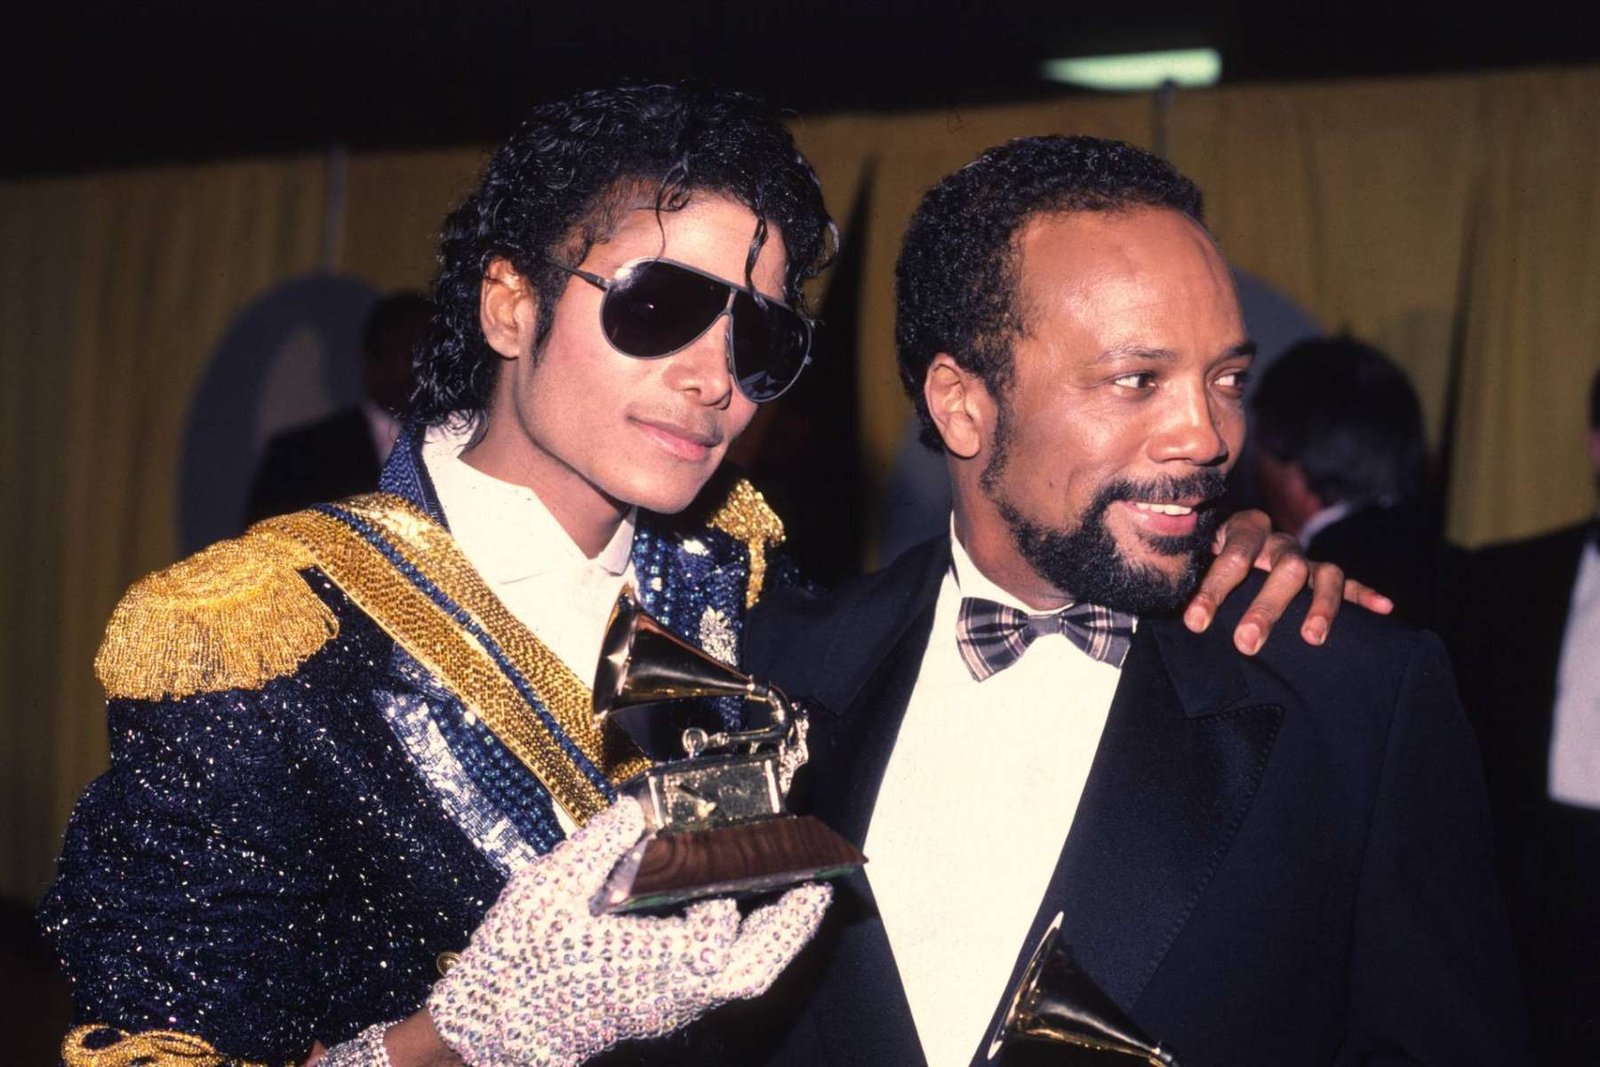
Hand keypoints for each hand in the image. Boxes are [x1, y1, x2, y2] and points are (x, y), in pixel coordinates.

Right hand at [426, 799, 830, 1066]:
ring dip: (774, 940)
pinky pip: (722, 983)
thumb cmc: (517, 958)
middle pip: (751, 970)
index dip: (724, 903)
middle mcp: (668, 994)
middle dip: (790, 929)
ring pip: (741, 981)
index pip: (711, 940)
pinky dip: (746, 949)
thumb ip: (598, 846)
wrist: (491, 1026)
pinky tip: (743, 914)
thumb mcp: (548, 888)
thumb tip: (635, 808)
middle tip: (817, 886)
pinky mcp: (660, 1009)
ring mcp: (667, 1007)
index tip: (730, 859)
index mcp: (644, 966)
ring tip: (797, 897)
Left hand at [1184, 509, 1393, 654]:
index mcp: (1242, 530)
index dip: (1214, 588)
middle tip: (1246, 643)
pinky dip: (1364, 595)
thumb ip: (1185, 579)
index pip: (1233, 554)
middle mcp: (1278, 542)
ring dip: (1319, 606)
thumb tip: (1169, 611)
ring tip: (1312, 638)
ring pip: (1321, 574)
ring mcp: (1304, 558)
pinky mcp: (1323, 575)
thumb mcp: (1190, 564)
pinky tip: (1384, 608)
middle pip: (1282, 567)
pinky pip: (1348, 583)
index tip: (1196, 623)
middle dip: (1265, 607)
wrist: (1222, 546)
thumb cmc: (1203, 563)